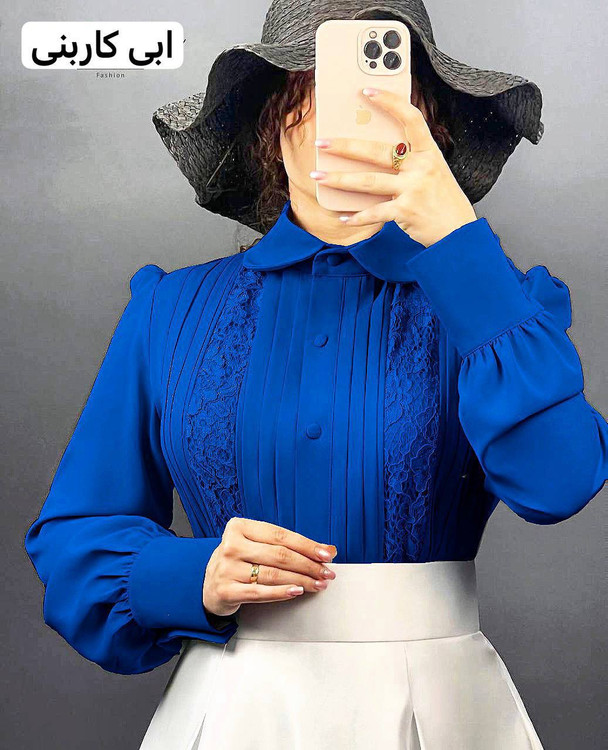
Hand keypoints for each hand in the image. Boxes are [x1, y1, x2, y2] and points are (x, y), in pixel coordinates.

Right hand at [202, 517, 337, 617]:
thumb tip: (328, 549)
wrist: (208, 585)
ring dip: (301, 580)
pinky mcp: (226, 590)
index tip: (326, 554)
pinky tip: (297, 592)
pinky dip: (282, 592)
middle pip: (279, 555)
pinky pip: (260, 592)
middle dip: (308, 565)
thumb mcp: (258, 546)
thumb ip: (288, 545)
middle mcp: (231, 545)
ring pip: (273, 574)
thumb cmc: (238, 562)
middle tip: (326, 572)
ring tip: (317, 583)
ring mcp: (227, 568)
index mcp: (239, 527)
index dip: (307, 545)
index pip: (280, 535)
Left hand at [311, 87, 477, 247]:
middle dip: (345, 146)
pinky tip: (344, 217)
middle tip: (321, 143)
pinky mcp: (405, 211)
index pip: (410, 118)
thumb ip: (409, 160)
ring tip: (318, 176)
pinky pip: (374, 212)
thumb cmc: (442, 200)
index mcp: (429, 152)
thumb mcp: (432, 172)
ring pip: (368, 181)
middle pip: (377, 151)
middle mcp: (421, 167)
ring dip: (339, 179)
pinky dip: (357, 217)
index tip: (367, 91)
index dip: (389, 102)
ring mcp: (413, 189)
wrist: (458, 232)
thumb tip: (371, 151)